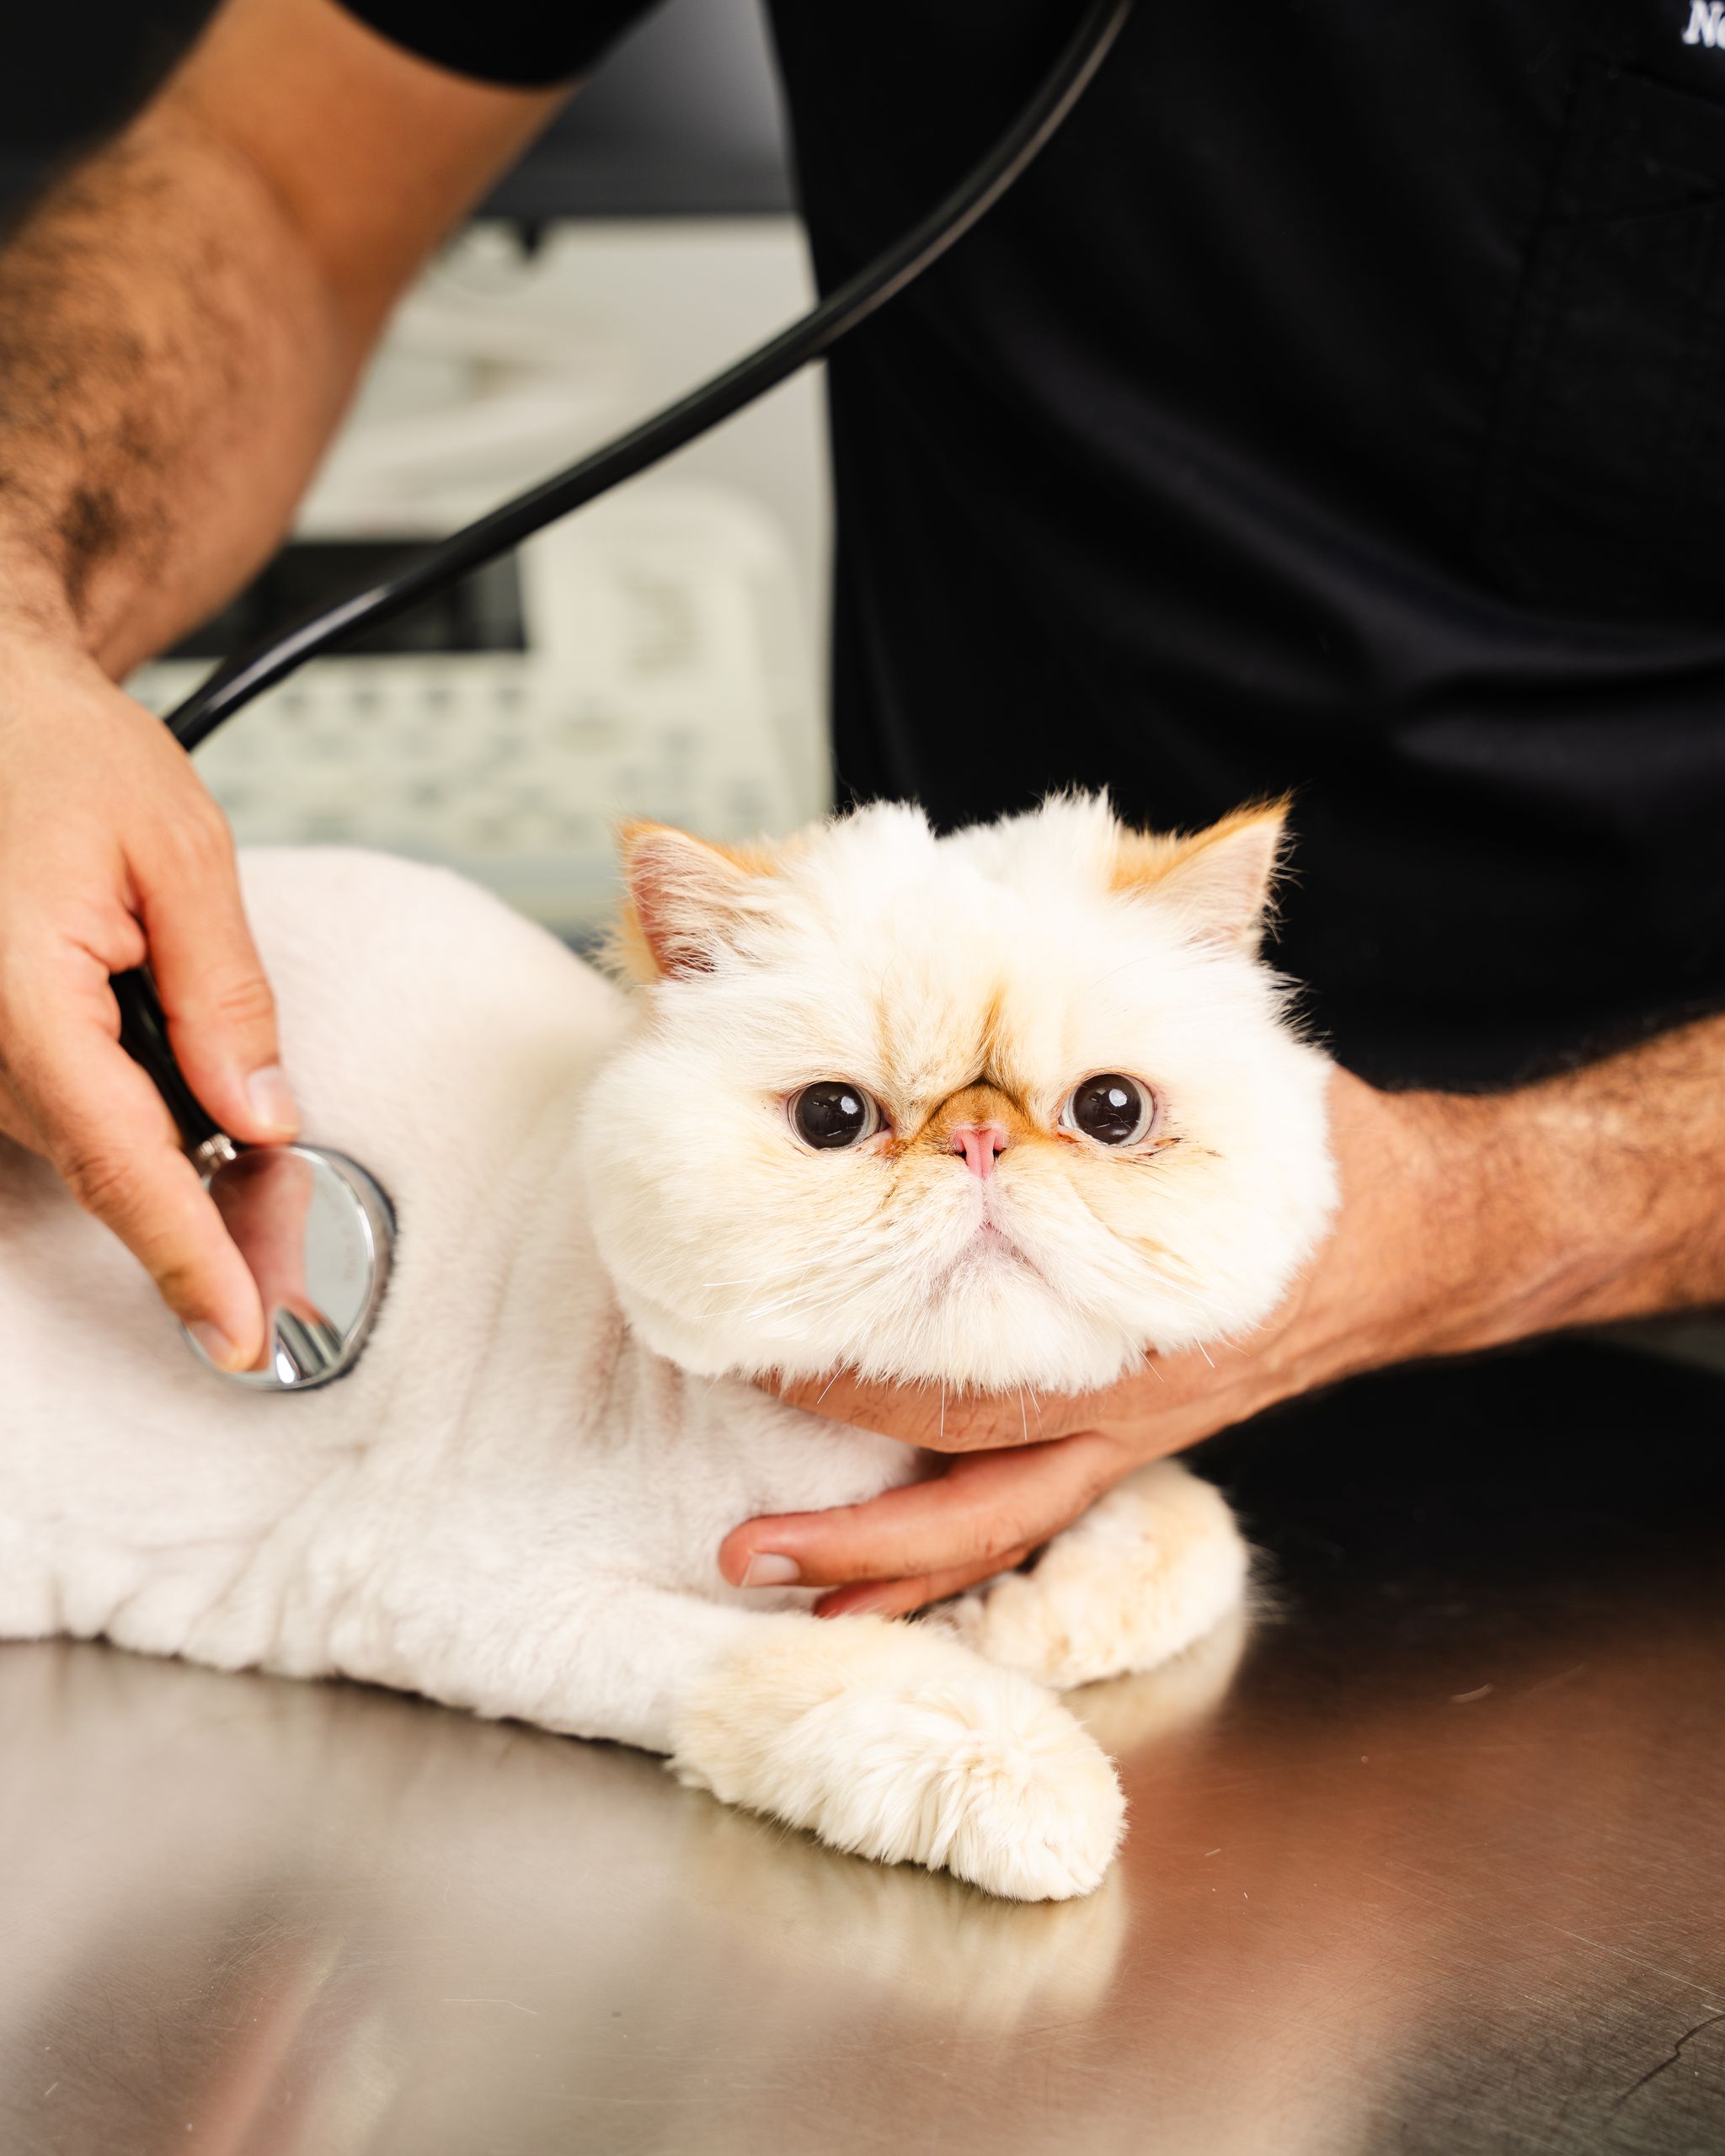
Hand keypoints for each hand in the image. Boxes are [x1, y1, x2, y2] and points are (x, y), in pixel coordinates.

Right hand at [0, 629, 297, 1366]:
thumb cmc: (55, 748)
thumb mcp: (179, 853)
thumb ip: (224, 994)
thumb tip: (258, 1113)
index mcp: (18, 990)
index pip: (121, 1157)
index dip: (186, 1255)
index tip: (236, 1329)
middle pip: (106, 1158)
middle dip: (202, 1198)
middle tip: (284, 1238)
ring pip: (81, 1136)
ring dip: (162, 1139)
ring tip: (206, 1076)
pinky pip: (53, 1102)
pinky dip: (121, 1102)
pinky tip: (161, 1060)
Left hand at [722, 1070, 1518, 1615]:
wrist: (1422, 1242)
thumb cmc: (1316, 1152)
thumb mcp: (1237, 1069)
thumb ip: (1139, 1012)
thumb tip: (1060, 885)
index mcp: (1149, 1305)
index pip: (994, 1365)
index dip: (878, 1372)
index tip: (774, 1356)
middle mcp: (1129, 1392)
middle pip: (983, 1484)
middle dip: (861, 1519)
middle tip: (741, 1548)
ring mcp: (1127, 1430)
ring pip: (998, 1522)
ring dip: (884, 1560)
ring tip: (768, 1578)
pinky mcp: (1123, 1437)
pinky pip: (1024, 1511)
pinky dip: (944, 1555)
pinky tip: (863, 1582)